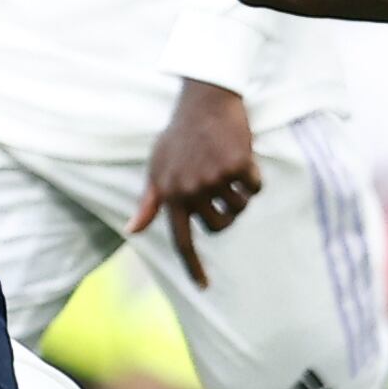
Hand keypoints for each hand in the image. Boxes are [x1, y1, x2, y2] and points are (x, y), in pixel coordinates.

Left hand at [125, 76, 260, 281]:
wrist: (204, 101)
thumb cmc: (179, 135)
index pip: (181, 240)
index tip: (203, 287)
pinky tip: (242, 156)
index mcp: (170, 195)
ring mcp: (214, 178)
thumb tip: (132, 230)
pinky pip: (255, 187)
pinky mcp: (237, 165)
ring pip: (240, 207)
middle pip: (219, 226)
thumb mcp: (156, 168)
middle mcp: (191, 190)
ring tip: (228, 166)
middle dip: (225, 213)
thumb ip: (149, 202)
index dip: (192, 265)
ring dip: (241, 192)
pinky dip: (254, 175)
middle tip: (222, 187)